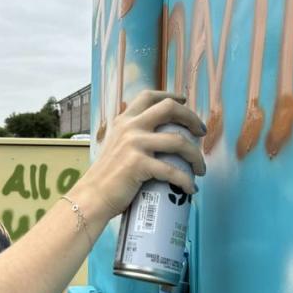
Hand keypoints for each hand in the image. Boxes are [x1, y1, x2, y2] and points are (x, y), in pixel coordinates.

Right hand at [77, 91, 207, 218]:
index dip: (171, 95)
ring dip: (196, 156)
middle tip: (201, 133)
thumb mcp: (116, 146)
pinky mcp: (138, 164)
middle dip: (191, 118)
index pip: (149, 96)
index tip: (184, 100)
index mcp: (124, 120)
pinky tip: (191, 188)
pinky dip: (186, 181)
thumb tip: (157, 139)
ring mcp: (134, 144)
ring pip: (178, 141)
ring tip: (201, 168)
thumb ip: (131, 137)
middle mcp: (130, 127)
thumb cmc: (106, 177)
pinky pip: (172, 171)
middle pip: (169, 109)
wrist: (91, 197)